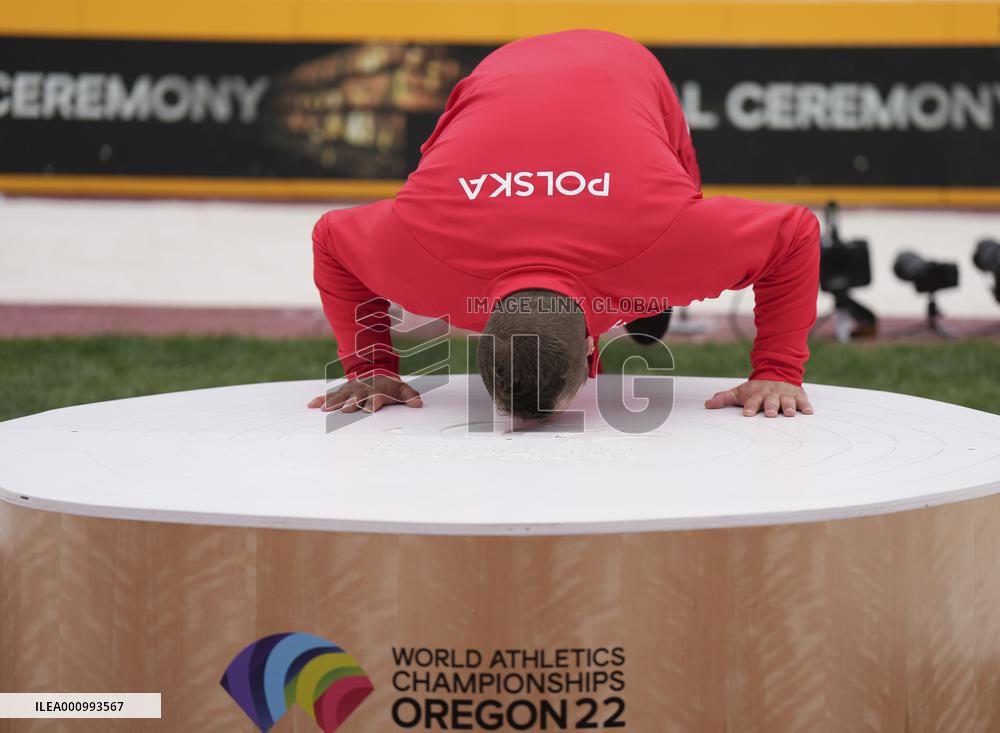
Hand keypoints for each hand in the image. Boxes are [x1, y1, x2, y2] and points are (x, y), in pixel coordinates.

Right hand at [307, 375, 422, 412]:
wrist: (375, 373)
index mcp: (376, 391)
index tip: (370, 409)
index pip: (375, 398)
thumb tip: (418, 404)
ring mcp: (351, 391)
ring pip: (341, 396)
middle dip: (351, 403)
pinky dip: (320, 399)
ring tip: (324, 410)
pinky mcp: (342, 392)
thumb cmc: (389, 386)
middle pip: (356, 397)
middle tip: (346, 409)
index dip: (373, 403)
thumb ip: (410, 396)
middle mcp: (362, 391)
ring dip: (333, 403)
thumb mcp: (402, 390)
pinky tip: (311, 405)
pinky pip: (329, 395)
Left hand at [704, 380, 813, 416]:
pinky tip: (808, 411)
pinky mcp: (798, 396)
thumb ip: (724, 398)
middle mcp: (771, 394)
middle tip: (769, 413)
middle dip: (770, 407)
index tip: (747, 413)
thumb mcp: (739, 392)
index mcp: (757, 394)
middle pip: (770, 401)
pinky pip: (803, 401)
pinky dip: (805, 406)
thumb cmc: (756, 389)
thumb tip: (707, 404)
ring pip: (787, 401)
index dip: (750, 407)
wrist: (777, 373)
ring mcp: (785, 395)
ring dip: (788, 407)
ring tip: (788, 413)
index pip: (752, 401)